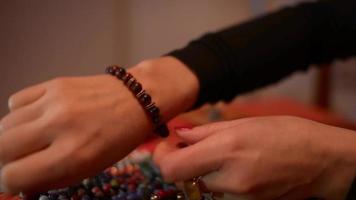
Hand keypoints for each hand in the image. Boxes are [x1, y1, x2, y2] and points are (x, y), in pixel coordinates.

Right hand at [0, 56, 198, 193]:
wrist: (137, 97)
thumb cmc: (117, 139)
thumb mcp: (90, 167)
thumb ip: (52, 176)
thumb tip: (19, 182)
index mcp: (72, 155)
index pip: (14, 176)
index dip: (13, 182)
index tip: (21, 179)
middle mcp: (59, 126)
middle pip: (1, 148)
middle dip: (7, 160)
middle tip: (24, 160)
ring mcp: (54, 101)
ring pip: (4, 124)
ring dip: (13, 137)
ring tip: (32, 138)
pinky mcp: (54, 83)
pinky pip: (15, 101)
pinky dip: (20, 114)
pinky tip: (38, 117)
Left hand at [154, 116, 355, 199]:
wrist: (323, 162)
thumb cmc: (286, 133)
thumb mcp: (244, 123)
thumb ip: (205, 132)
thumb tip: (178, 135)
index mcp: (227, 149)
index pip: (172, 168)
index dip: (161, 157)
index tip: (166, 145)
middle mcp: (229, 179)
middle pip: (183, 177)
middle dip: (182, 161)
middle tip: (191, 145)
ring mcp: (238, 197)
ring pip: (202, 185)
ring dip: (202, 170)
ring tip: (223, 153)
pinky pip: (219, 192)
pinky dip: (218, 179)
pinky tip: (236, 165)